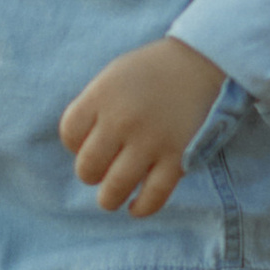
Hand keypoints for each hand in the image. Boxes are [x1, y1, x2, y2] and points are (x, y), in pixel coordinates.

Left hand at [58, 38, 226, 220]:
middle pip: (87, 167)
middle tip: (102, 170)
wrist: (200, 62)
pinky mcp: (177, 158)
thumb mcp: (113, 77)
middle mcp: (122, 120)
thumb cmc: (151, 72)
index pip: (69, 135)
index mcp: (102, 96)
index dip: (75, 144)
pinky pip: (153, 196)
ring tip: (112, 196)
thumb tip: (81, 149)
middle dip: (90, 174)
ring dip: (109, 198)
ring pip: (115, 188)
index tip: (88, 143)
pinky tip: (135, 207)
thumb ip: (94, 108)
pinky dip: (141, 208)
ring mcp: (150, 141)